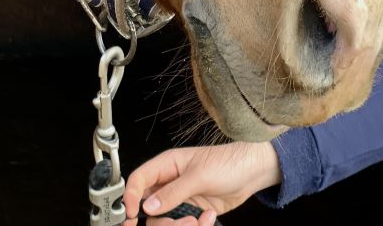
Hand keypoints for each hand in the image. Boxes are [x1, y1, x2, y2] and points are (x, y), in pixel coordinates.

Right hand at [123, 142, 281, 224]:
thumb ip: (173, 192)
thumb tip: (148, 206)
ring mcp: (181, 199)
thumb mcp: (198, 176)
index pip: (139, 180)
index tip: (132, 215)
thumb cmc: (226, 162)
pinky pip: (184, 225)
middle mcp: (170, 183)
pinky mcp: (192, 211)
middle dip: (163, 221)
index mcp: (166, 165)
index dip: (131, 197)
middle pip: (149, 208)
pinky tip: (209, 217)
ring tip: (199, 220)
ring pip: (166, 220)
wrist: (251, 173)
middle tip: (183, 222)